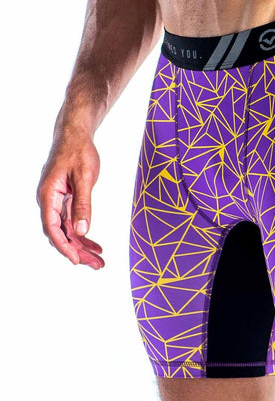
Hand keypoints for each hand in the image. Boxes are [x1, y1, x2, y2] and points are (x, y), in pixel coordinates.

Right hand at [36, 133, 104, 268]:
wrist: (75, 134)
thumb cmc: (78, 152)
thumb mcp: (84, 177)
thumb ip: (83, 204)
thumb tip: (82, 230)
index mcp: (48, 195)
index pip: (52, 227)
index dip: (64, 246)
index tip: (77, 260)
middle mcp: (49, 200)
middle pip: (61, 233)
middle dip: (78, 251)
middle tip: (97, 265)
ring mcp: (56, 201)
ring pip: (67, 230)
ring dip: (82, 246)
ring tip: (99, 261)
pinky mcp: (64, 200)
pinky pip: (72, 222)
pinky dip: (83, 234)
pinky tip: (95, 245)